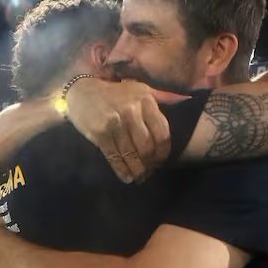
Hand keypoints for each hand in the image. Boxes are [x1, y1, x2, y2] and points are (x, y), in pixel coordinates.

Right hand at [65, 77, 188, 182]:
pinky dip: (121, 170)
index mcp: (146, 100)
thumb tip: (186, 99)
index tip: (160, 161)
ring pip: (131, 154)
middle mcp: (132, 110)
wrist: (81, 90)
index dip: (163, 152)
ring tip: (139, 177)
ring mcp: (115, 121)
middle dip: (149, 163)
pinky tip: (126, 177)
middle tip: (149, 171)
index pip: (162, 133)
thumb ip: (162, 97)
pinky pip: (114, 156)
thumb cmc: (114, 93)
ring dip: (137, 170)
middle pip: (147, 146)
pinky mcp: (100, 132)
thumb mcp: (139, 90)